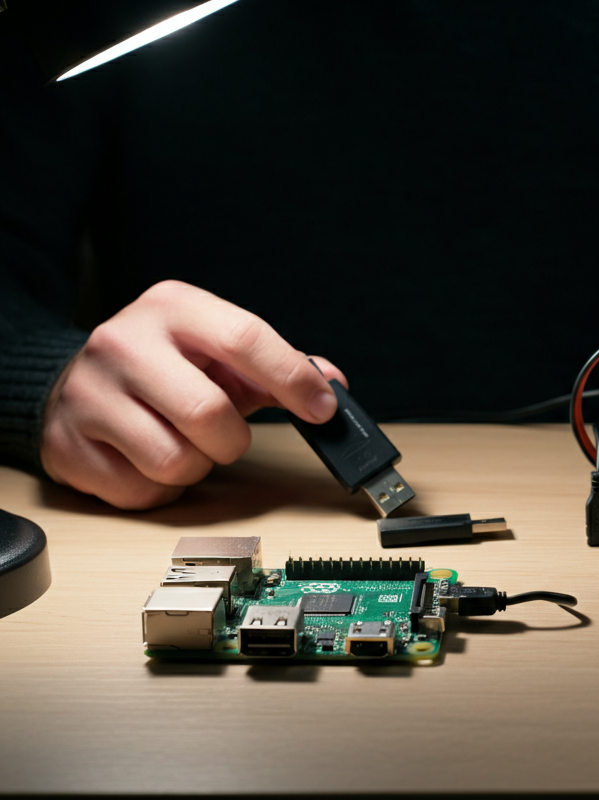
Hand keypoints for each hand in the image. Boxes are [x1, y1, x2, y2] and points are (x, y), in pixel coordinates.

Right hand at [41, 280, 346, 509]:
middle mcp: (124, 343)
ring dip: (197, 465)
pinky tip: (148, 458)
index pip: (246, 338)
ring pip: (175, 462)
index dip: (293, 379)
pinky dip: (159, 488)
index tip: (322, 409)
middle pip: (209, 413)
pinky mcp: (66, 445)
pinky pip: (141, 492)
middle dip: (233, 439)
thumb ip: (277, 364)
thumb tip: (332, 384)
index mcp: (173, 308)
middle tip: (227, 434)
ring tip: (183, 441)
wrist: (73, 378)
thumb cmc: (164, 364)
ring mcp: (88, 395)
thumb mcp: (218, 348)